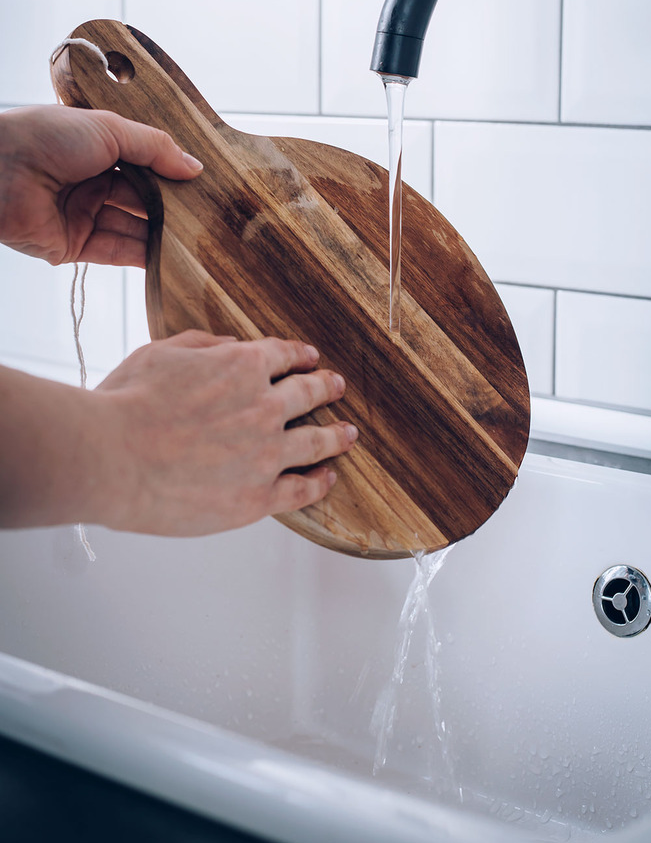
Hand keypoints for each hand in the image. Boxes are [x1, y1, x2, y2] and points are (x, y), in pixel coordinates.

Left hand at [0, 104, 202, 266]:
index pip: (145, 165)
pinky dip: (143, 255)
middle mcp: (91, 182)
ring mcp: (83, 214)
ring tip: (198, 239)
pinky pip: (116, 251)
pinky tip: (172, 256)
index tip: (203, 184)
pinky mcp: (74, 245)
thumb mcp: (109, 129)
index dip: (171, 174)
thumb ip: (156, 148)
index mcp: (97, 149)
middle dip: (172, 207)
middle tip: (208, 216)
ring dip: (163, 233)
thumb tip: (195, 167)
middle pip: (142, 199)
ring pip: (133, 227)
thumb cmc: (45, 137)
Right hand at [91, 332, 356, 535]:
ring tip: (349, 433)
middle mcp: (263, 407)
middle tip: (336, 386)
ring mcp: (265, 454)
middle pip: (309, 393)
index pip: (282, 355)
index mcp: (241, 366)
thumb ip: (203, 345)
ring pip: (317, 441)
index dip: (299, 355)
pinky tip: (326, 477)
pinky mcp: (256, 497)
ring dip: (336, 434)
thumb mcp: (161, 352)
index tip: (309, 357)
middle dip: (326, 387)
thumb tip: (231, 345)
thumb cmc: (125, 404)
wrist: (110, 457)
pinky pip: (301, 489)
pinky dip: (319, 481)